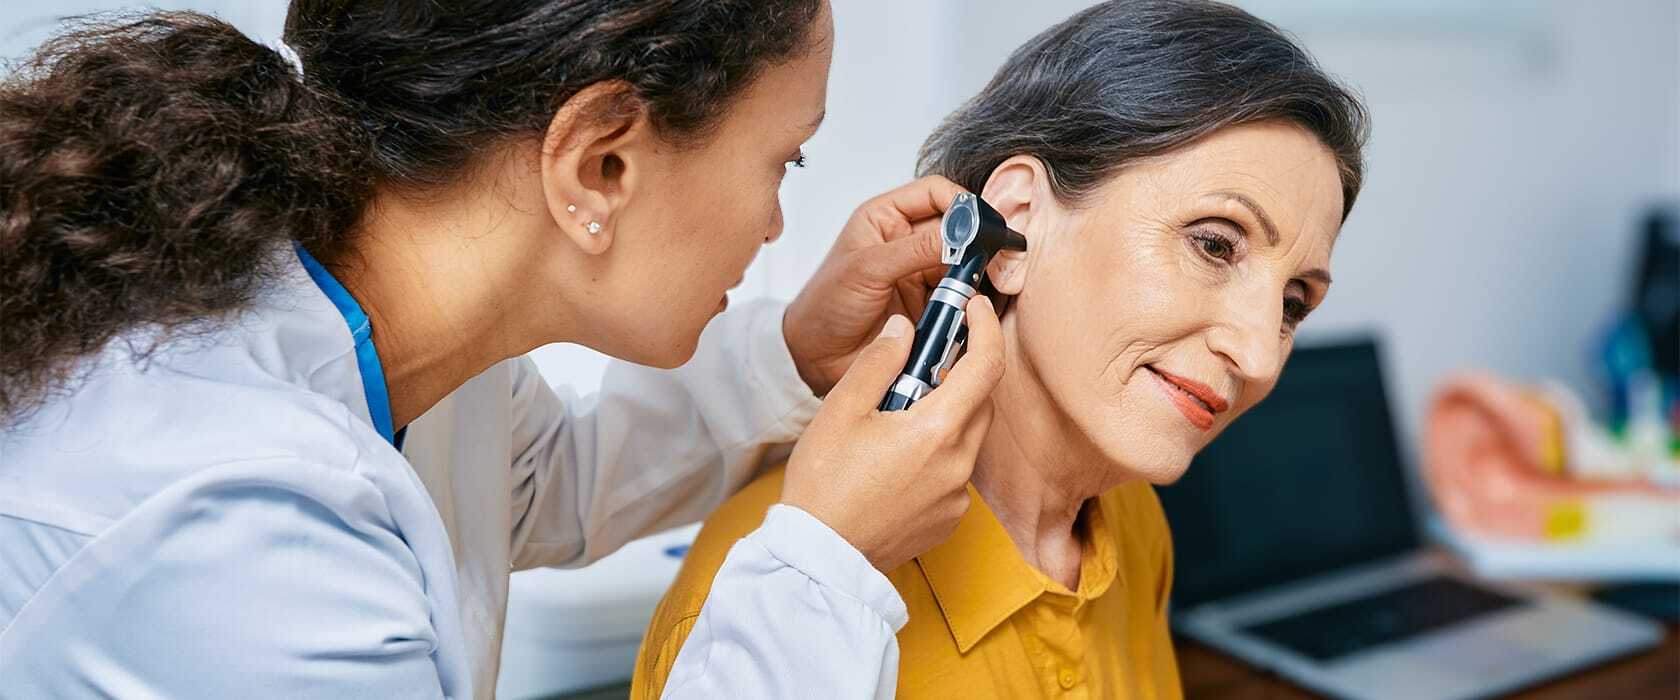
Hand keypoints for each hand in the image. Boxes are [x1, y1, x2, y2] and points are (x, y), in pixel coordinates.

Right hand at [780, 295, 1003, 571]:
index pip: (987, 365)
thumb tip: (905, 329)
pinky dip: (938, 453)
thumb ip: (879, 362)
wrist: (818, 556)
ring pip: (967, 437)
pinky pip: (955, 471)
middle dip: (959, 373)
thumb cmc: (823, 483)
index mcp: (937, 430)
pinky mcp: (949, 519)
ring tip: (897, 415)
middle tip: (920, 362)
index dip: (986, 328)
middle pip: (980, 401)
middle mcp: (958, 464)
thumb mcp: (841, 410)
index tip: (975, 308)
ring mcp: (957, 496)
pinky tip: (898, 459)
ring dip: (947, 415)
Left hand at [783, 175, 967, 396]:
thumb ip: (915, 249)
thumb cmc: (824, 306)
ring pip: (964, 262)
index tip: (980, 223)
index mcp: (886, 218)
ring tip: (975, 286)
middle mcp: (907, 241)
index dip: (961, 202)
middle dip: (977, 240)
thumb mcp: (866, 269)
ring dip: (974, 273)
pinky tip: (969, 307)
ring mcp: (921, 273)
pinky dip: (970, 300)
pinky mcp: (931, 304)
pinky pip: (961, 295)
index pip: (935, 193)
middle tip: (994, 256)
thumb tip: (959, 233)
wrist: (817, 358)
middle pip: (957, 227)